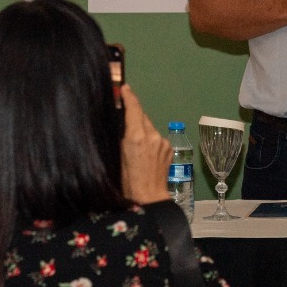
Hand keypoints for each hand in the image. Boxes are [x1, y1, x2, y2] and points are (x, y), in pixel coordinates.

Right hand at [118, 84, 171, 204]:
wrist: (149, 198)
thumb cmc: (127, 182)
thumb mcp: (116, 157)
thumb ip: (120, 137)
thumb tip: (120, 125)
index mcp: (136, 136)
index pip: (134, 109)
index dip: (129, 96)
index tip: (125, 88)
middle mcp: (152, 135)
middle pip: (142, 117)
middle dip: (133, 115)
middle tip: (123, 117)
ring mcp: (163, 142)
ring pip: (150, 128)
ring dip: (142, 130)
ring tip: (134, 143)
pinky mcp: (169, 149)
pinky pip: (157, 138)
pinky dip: (150, 140)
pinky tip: (145, 153)